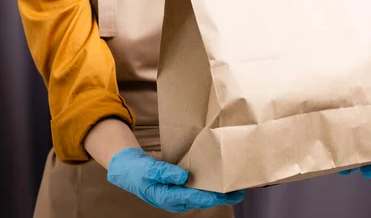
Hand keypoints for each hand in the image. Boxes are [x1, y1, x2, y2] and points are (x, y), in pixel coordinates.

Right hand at [107, 148, 243, 212]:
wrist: (130, 170)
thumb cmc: (139, 171)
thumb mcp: (149, 169)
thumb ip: (166, 172)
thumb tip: (184, 176)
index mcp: (168, 197)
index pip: (194, 198)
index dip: (212, 196)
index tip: (226, 193)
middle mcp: (176, 200)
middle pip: (202, 199)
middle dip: (221, 196)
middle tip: (240, 191)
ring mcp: (179, 196)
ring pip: (202, 195)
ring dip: (217, 192)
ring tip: (235, 186)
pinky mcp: (181, 189)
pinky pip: (198, 189)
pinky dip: (209, 185)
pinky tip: (220, 180)